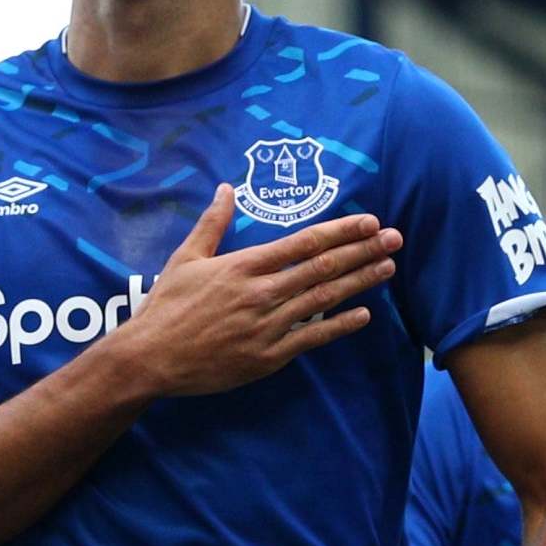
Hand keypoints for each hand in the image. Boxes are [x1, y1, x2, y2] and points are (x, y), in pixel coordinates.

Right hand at [114, 184, 400, 398]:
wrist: (150, 358)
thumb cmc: (166, 306)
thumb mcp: (186, 258)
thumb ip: (212, 223)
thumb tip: (226, 187)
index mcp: (244, 265)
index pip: (304, 242)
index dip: (341, 230)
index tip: (369, 221)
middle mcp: (262, 292)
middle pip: (323, 267)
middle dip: (363, 251)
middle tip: (395, 239)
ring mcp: (268, 325)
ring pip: (324, 299)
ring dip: (360, 282)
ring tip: (388, 268)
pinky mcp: (268, 356)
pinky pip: (312, 337)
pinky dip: (339, 325)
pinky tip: (363, 315)